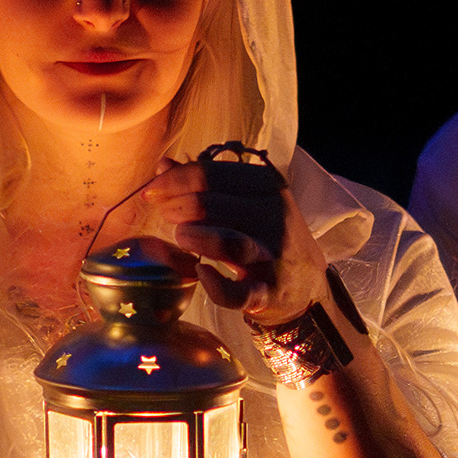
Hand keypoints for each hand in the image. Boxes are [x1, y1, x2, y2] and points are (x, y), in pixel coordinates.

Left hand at [141, 155, 327, 319]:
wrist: (306, 283)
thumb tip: (164, 164)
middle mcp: (274, 217)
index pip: (211, 174)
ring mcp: (273, 256)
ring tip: (182, 237)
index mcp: (266, 186)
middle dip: (178, 208)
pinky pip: (238, 293)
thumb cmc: (265, 235)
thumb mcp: (244, 200)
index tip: (151, 192)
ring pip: (229, 243)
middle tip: (167, 216)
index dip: (172, 181)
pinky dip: (215, 285)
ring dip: (195, 238)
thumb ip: (205, 182)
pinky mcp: (270, 292)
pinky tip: (202, 273)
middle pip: (214, 204)